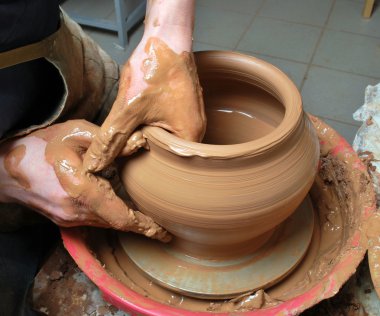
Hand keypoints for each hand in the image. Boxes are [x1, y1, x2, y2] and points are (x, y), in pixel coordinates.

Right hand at [0, 120, 169, 241]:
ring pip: (105, 224)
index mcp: (80, 191)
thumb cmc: (41, 146)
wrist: (7, 166)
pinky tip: (120, 208)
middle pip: (116, 223)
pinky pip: (94, 221)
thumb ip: (112, 142)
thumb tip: (142, 145)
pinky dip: (110, 217)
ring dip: (126, 222)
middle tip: (163, 227)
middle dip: (141, 226)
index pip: (121, 217)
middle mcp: (75, 211)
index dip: (146, 227)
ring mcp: (68, 219)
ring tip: (148, 219)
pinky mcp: (64, 218)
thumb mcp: (78, 134)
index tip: (165, 233)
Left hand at [83, 0, 205, 171]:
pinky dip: (151, 117)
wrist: (166, 36)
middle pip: (162, 150)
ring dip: (145, 125)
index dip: (137, 149)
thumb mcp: (128, 109)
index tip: (128, 129)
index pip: (160, 161)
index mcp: (190, 136)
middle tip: (134, 115)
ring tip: (143, 105)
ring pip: (162, 135)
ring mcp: (193, 117)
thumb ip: (111, 140)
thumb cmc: (155, 68)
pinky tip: (146, 102)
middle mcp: (197, 130)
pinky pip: (167, 122)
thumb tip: (95, 164)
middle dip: (140, 137)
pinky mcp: (186, 107)